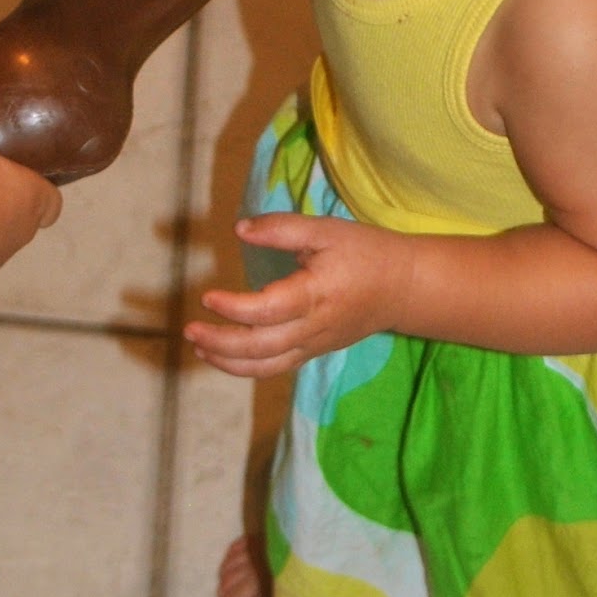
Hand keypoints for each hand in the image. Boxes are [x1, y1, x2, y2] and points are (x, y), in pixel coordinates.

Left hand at [185, 213, 404, 377]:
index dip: (234, 308)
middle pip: (261, 348)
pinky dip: (247, 367)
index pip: (268, 311)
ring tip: (199, 346)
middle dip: (222, 342)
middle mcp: (314, 328)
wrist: (405, 287)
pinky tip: (223, 355)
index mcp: (316, 295)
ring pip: (267, 366)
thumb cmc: (366, 252)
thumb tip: (239, 230)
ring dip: (229, 362)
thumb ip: (281, 229)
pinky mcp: (315, 351)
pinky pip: (277, 367)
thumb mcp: (326, 230)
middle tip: (191, 328)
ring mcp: (315, 345)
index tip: (208, 297)